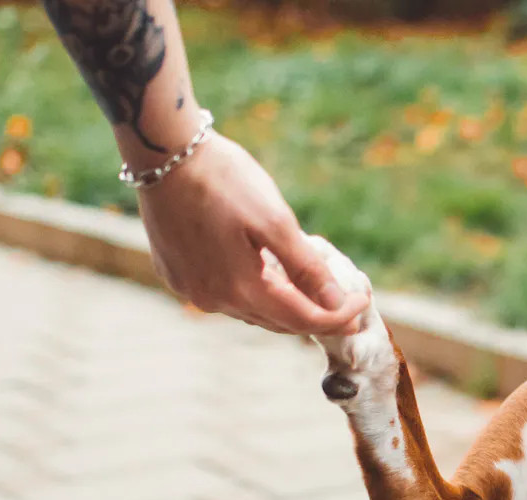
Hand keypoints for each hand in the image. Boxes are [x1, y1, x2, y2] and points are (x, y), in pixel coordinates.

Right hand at [136, 134, 368, 334]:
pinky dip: (254, 290)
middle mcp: (212, 299)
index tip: (363, 302)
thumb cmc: (223, 179)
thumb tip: (336, 305)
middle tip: (346, 304)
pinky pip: (226, 294)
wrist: (164, 150)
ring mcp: (190, 289)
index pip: (302, 319)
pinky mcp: (176, 273)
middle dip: (315, 314)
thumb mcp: (275, 220)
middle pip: (278, 321)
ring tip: (313, 290)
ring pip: (252, 310)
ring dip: (285, 303)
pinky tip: (268, 273)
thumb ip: (306, 268)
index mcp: (240, 289)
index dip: (338, 316)